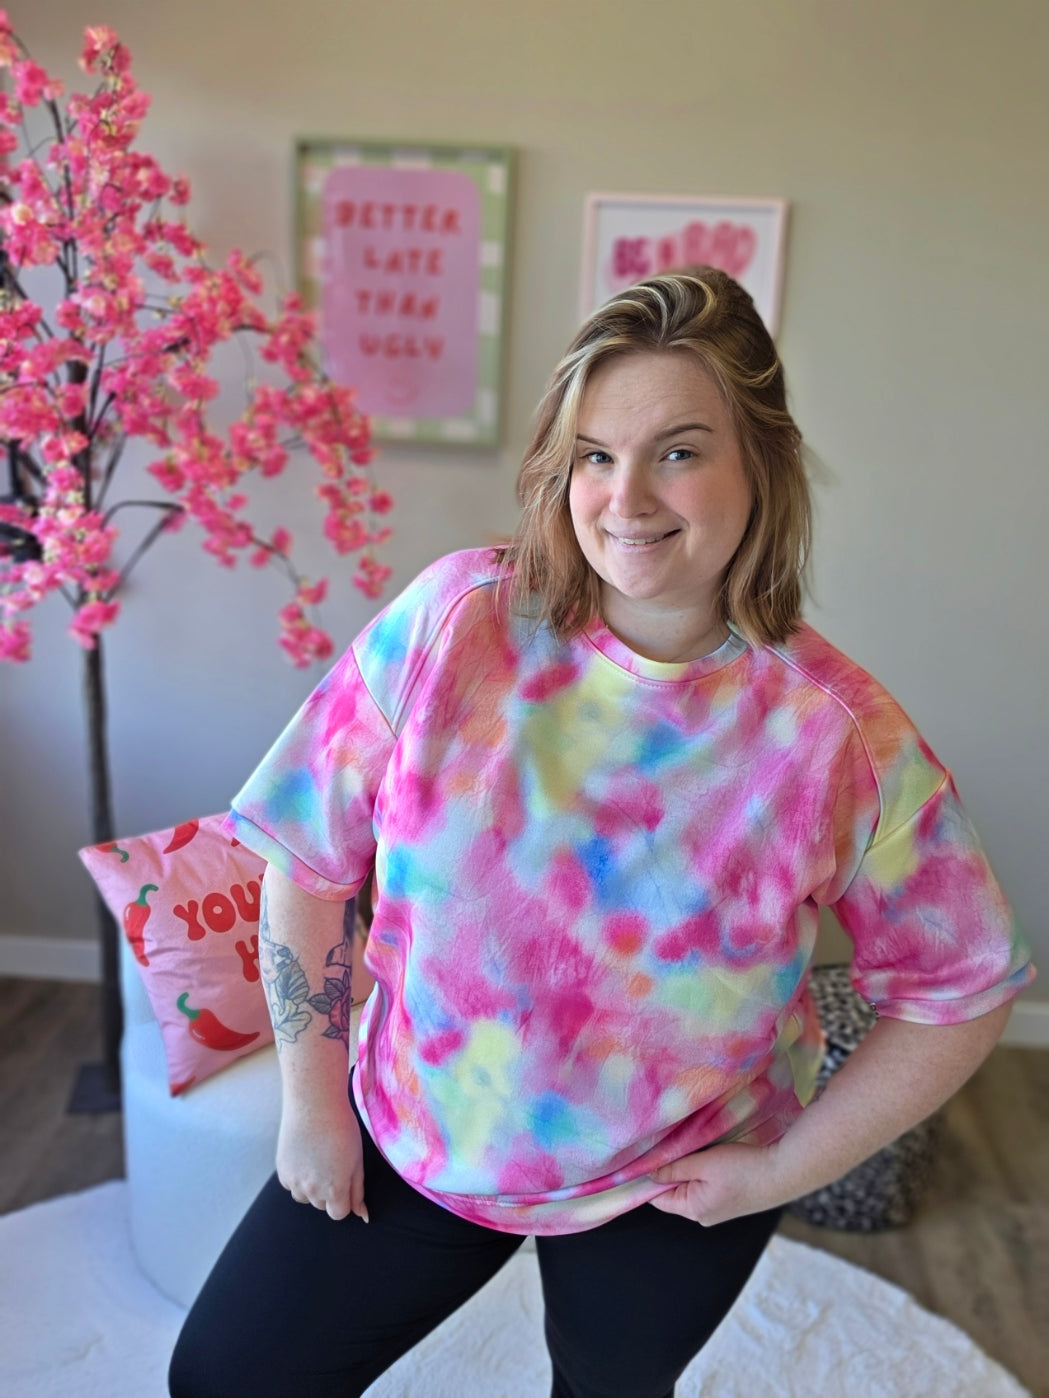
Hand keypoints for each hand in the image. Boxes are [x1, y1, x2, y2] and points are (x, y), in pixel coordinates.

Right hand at [276, 1088, 367, 1222]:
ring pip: (305, 1197)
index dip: (343, 1199)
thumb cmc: (342, 1128)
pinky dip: (298, 1176)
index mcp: (335, 1190)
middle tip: (332, 1163)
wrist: (314, 1104)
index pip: (338, 1213)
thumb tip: (362, 1215)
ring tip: (318, 1159)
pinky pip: (291, 1184)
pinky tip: (305, 1155)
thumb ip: (357, 1190)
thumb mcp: (357, 1160)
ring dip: (311, 1186)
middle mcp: (312, 1190)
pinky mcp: (282, 1171)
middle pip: (321, 1205)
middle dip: (328, 1191)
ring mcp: (294, 1182)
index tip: (344, 1180)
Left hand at [648, 1141, 786, 1225]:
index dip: (648, 1178)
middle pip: (673, 1192)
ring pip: (690, 1187)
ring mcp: (717, 1210)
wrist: (782, 1173)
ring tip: (693, 1150)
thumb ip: (674, 1168)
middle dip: (670, 1171)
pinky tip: (710, 1158)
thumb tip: (650, 1174)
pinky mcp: (728, 1201)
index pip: (658, 1198)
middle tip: (670, 1146)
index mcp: (694, 1210)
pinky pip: (705, 1187)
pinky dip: (702, 1172)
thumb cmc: (743, 1169)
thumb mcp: (703, 1163)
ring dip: (688, 1169)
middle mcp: (703, 1215)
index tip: (642, 1157)